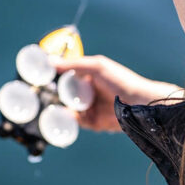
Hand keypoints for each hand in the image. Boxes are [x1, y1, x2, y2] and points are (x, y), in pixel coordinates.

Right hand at [54, 55, 184, 131]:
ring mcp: (93, 108)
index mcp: (90, 76)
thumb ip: (73, 64)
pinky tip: (73, 117)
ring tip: (61, 107)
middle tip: (47, 98)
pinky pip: (80, 123)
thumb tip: (50, 60)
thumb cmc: (122, 81)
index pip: (68, 77)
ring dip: (66, 110)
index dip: (56, 80)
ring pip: (72, 110)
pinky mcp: (97, 123)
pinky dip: (76, 121)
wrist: (141, 105)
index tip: (43, 81)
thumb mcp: (97, 67)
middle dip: (58, 98)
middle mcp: (91, 92)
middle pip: (67, 96)